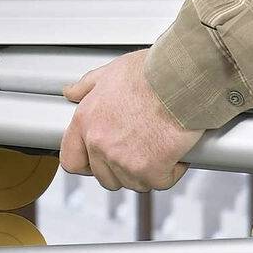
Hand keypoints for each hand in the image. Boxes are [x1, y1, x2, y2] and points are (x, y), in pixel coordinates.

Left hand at [58, 49, 200, 193]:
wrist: (182, 79)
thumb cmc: (152, 71)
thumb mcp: (112, 71)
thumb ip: (87, 85)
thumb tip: (71, 92)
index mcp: (86, 120)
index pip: (71, 161)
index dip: (89, 165)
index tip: (103, 161)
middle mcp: (100, 143)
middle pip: (106, 177)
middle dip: (125, 168)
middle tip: (144, 149)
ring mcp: (123, 159)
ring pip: (134, 182)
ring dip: (150, 170)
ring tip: (162, 146)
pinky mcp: (150, 169)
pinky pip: (160, 181)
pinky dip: (172, 170)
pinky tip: (177, 152)